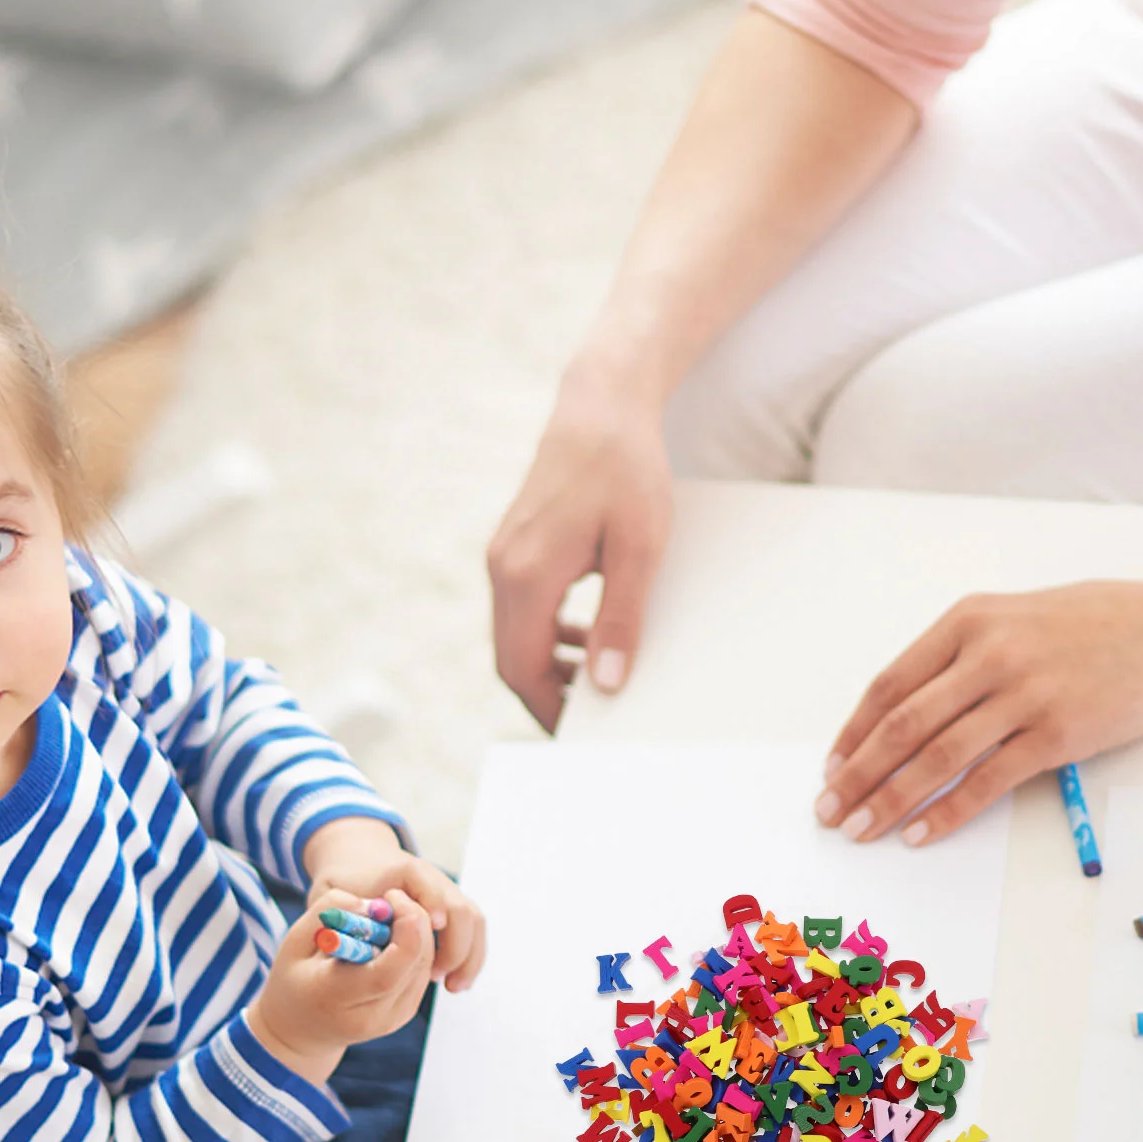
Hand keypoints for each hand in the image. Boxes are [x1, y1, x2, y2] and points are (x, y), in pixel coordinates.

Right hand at [247, 886, 435, 1085]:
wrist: (300, 1032)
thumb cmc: (294, 979)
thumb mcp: (295, 941)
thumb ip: (328, 912)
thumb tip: (374, 904)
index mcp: (335, 999)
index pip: (386, 972)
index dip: (404, 933)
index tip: (394, 899)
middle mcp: (370, 1017)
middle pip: (414, 964)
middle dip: (414, 921)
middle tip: (394, 897)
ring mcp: (392, 1020)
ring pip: (424, 964)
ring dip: (417, 932)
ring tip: (389, 916)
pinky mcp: (405, 1013)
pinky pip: (422, 970)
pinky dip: (416, 946)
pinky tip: (394, 935)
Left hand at [303, 818, 486, 992]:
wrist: (362, 862)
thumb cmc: (346, 882)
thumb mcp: (333, 892)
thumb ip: (340, 910)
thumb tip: (359, 934)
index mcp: (404, 870)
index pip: (427, 883)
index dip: (433, 903)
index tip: (432, 927)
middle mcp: (433, 878)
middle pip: (459, 907)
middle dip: (454, 944)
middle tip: (436, 975)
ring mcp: (447, 893)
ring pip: (473, 921)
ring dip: (467, 956)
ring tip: (452, 987)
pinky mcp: (452, 909)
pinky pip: (473, 931)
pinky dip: (470, 958)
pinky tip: (456, 983)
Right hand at [488, 373, 671, 730]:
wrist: (600, 406)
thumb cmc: (626, 471)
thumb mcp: (639, 549)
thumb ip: (621, 619)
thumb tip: (609, 682)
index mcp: (526, 575)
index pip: (520, 669)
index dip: (547, 710)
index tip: (582, 735)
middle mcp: (503, 568)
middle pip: (510, 659)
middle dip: (547, 694)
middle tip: (595, 718)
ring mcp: (503, 556)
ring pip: (514, 635)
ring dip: (549, 664)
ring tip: (598, 678)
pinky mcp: (514, 546)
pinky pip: (521, 609)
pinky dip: (547, 633)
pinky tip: (585, 634)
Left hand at [815, 581, 1142, 844]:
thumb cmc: (1090, 624)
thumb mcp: (1009, 617)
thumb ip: (956, 656)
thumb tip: (900, 713)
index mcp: (967, 621)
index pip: (890, 685)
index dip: (854, 733)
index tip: (832, 768)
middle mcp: (988, 654)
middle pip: (902, 725)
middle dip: (858, 774)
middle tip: (829, 810)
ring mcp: (1022, 694)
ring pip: (937, 756)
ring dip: (891, 800)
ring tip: (862, 829)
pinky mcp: (1055, 734)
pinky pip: (987, 781)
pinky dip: (948, 813)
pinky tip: (920, 835)